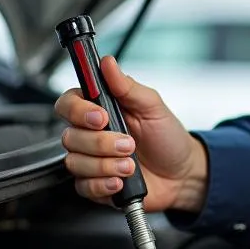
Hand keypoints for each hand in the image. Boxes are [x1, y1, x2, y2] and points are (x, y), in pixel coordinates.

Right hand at [54, 55, 207, 213]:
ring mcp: (90, 160)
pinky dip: (103, 184)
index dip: (78, 111)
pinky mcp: (94, 184)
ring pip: (75, 163)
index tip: (101, 117)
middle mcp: (90, 134)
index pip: (68, 104)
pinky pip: (83, 186)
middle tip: (128, 144)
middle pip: (70, 136)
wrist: (181, 173)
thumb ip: (127, 86)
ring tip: (130, 164)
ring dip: (105, 165)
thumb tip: (108, 63)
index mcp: (99, 109)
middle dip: (101, 143)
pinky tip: (121, 180)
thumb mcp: (152, 106)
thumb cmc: (167, 136)